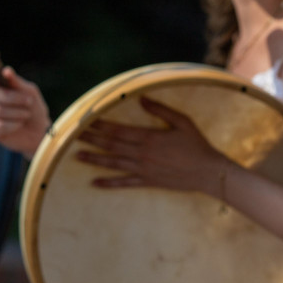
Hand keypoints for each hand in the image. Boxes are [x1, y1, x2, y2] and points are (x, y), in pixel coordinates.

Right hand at [0, 65, 49, 157]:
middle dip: (12, 98)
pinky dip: (13, 125)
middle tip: (28, 101)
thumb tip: (6, 71)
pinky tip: (19, 125)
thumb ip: (17, 82)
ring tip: (26, 115)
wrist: (40, 131)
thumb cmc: (34, 109)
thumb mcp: (30, 92)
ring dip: (16, 113)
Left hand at [75, 96, 228, 193]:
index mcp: (149, 137)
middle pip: (111, 145)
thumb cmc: (197, 145)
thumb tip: (142, 98)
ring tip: (77, 156)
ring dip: (94, 159)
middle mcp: (143, 154)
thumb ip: (161, 110)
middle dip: (92, 139)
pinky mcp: (148, 181)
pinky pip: (125, 183)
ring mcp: (144, 169)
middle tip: (74, 136)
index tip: (86, 121)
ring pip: (114, 163)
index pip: (119, 130)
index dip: (100, 126)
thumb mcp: (182, 122)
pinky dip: (109, 183)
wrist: (208, 172)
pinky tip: (95, 183)